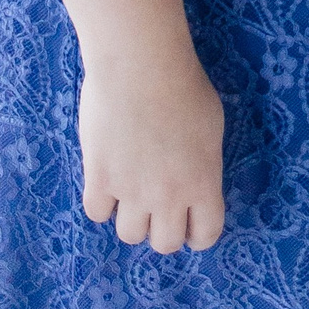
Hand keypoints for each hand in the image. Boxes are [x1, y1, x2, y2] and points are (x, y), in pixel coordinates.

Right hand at [77, 39, 225, 253]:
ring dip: (131, 217)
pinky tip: (107, 176)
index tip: (190, 221)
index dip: (198, 231)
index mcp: (204, 181)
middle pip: (165, 244)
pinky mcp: (100, 180)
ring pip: (130, 235)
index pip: (206, 234)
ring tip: (131, 188)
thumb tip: (193, 180)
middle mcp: (169, 195)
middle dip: (163, 228)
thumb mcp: (211, 125)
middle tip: (157, 206)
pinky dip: (102, 200)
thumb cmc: (183, 84)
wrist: (142, 64)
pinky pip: (97, 213)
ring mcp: (132, 191)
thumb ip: (202, 163)